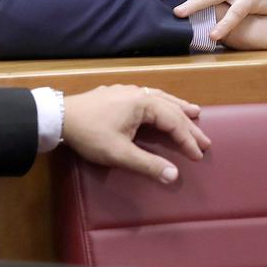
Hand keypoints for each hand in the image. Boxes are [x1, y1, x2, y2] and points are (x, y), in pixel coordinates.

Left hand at [61, 84, 209, 183]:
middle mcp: (139, 93)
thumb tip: (174, 175)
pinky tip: (161, 104)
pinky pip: (149, 96)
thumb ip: (148, 164)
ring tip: (194, 112)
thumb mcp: (119, 154)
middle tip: (206, 140)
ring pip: (160, 98)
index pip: (173, 122)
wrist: (60, 117)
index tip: (199, 155)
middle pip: (171, 108)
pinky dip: (162, 102)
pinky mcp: (117, 93)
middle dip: (189, 125)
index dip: (187, 139)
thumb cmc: (90, 134)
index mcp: (142, 104)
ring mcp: (127, 91)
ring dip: (178, 108)